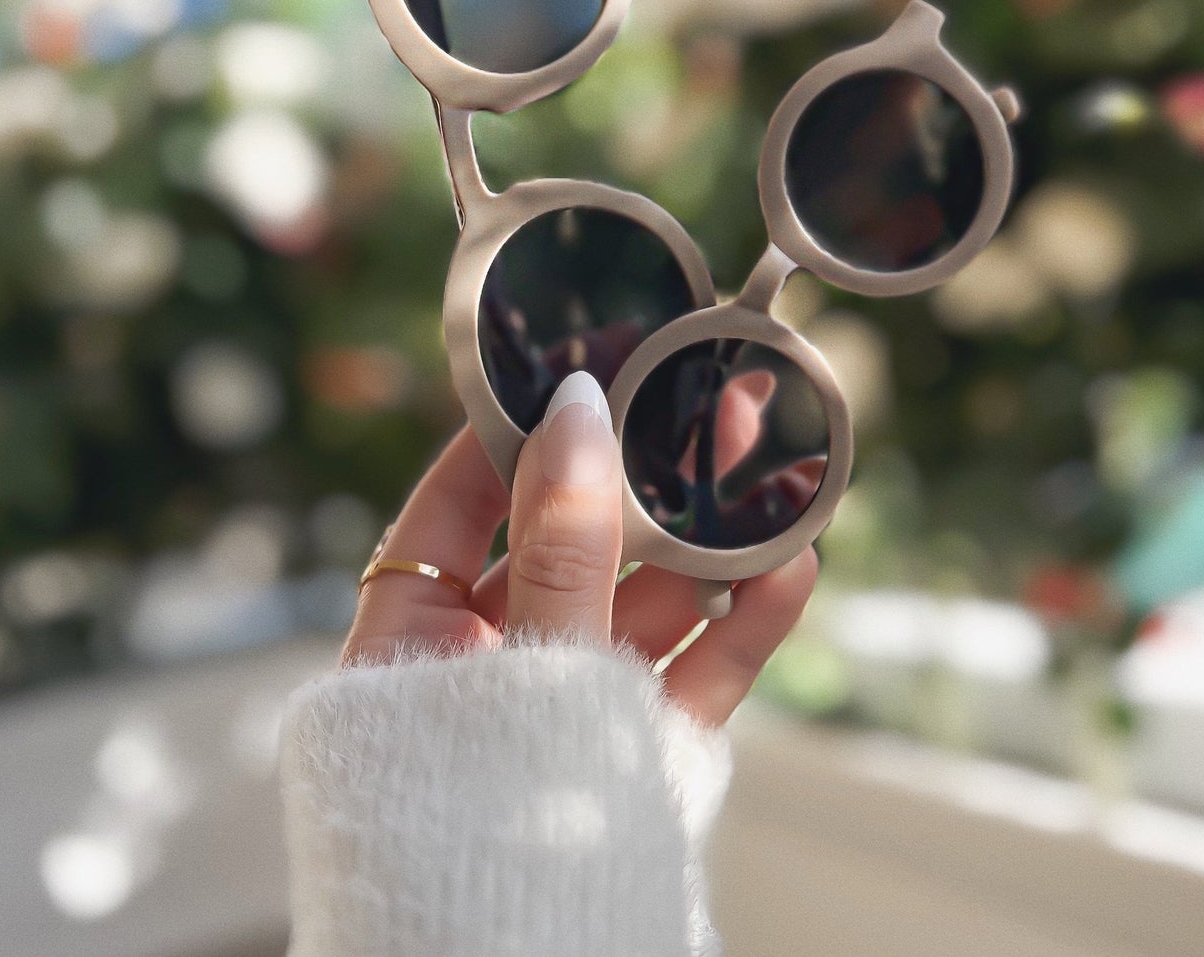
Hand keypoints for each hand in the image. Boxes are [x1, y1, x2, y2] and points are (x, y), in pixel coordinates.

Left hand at [341, 370, 816, 726]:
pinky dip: (740, 629)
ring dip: (710, 548)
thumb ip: (559, 546)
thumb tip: (577, 409)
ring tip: (772, 478)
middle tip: (706, 406)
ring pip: (643, 606)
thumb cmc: (475, 831)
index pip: (456, 509)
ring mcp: (567, 710)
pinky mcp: (634, 752)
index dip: (514, 438)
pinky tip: (791, 572)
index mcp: (412, 645)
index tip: (576, 372)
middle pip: (570, 546)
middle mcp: (489, 669)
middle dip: (643, 480)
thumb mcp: (524, 670)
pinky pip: (689, 676)